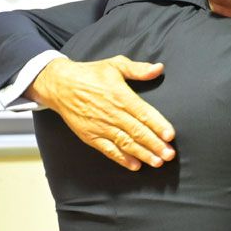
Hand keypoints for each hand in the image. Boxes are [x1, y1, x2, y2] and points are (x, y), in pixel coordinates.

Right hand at [27, 56, 175, 170]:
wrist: (60, 85)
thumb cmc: (90, 74)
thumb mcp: (114, 65)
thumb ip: (138, 69)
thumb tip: (159, 68)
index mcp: (121, 96)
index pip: (144, 113)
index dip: (158, 125)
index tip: (170, 135)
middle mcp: (113, 114)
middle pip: (138, 132)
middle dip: (155, 144)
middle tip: (169, 155)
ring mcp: (101, 127)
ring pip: (126, 143)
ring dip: (143, 154)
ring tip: (157, 162)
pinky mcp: (91, 136)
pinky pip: (109, 150)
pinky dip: (122, 159)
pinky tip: (135, 165)